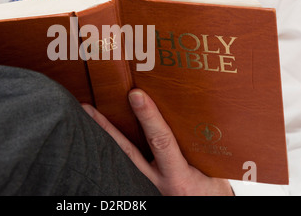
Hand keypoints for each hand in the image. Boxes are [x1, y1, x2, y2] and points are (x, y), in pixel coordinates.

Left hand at [81, 89, 232, 195]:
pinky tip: (103, 137)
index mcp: (179, 177)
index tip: (136, 95)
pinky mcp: (140, 189)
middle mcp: (156, 183)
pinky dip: (113, 151)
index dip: (149, 117)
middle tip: (88, 108)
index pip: (161, 141)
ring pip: (120, 160)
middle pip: (126, 152)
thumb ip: (197, 148)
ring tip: (89, 118)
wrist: (204, 210)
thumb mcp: (212, 171)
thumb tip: (187, 116)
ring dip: (104, 138)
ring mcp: (145, 187)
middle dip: (106, 128)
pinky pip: (125, 167)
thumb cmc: (211, 192)